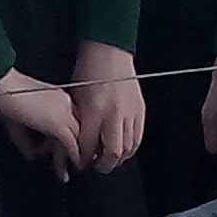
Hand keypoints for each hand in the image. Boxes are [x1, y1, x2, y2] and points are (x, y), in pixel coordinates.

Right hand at [0, 64, 84, 172]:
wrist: (2, 85)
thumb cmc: (3, 95)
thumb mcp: (16, 121)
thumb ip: (26, 140)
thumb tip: (32, 155)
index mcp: (57, 98)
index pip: (70, 122)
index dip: (64, 140)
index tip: (61, 152)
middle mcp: (65, 103)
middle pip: (76, 131)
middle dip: (72, 150)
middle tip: (68, 166)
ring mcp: (65, 113)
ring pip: (76, 139)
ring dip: (70, 158)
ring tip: (63, 173)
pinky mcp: (60, 123)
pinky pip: (72, 144)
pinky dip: (72, 157)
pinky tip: (69, 167)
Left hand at [71, 44, 143, 173]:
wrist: (109, 51)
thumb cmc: (88, 70)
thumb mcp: (75, 99)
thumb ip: (79, 124)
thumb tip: (78, 144)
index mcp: (94, 111)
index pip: (88, 147)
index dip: (83, 160)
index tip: (79, 163)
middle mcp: (114, 114)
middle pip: (113, 153)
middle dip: (103, 165)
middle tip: (96, 166)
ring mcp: (130, 113)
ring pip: (128, 148)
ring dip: (118, 158)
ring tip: (108, 158)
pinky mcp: (140, 110)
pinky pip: (138, 137)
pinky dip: (130, 147)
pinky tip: (121, 147)